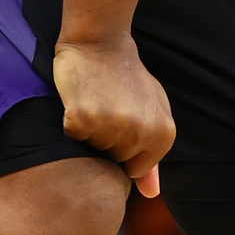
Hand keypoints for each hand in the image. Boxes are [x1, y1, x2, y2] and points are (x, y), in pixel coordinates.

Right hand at [54, 36, 175, 195]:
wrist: (100, 41)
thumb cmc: (127, 77)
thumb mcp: (153, 111)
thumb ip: (152, 154)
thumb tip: (152, 194)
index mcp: (163, 135)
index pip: (134, 170)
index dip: (122, 150)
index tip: (120, 123)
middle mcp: (140, 134)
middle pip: (113, 162)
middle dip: (106, 142)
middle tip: (106, 108)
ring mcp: (112, 127)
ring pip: (91, 152)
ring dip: (88, 132)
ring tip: (95, 103)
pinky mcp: (83, 119)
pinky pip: (72, 137)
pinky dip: (70, 122)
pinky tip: (80, 100)